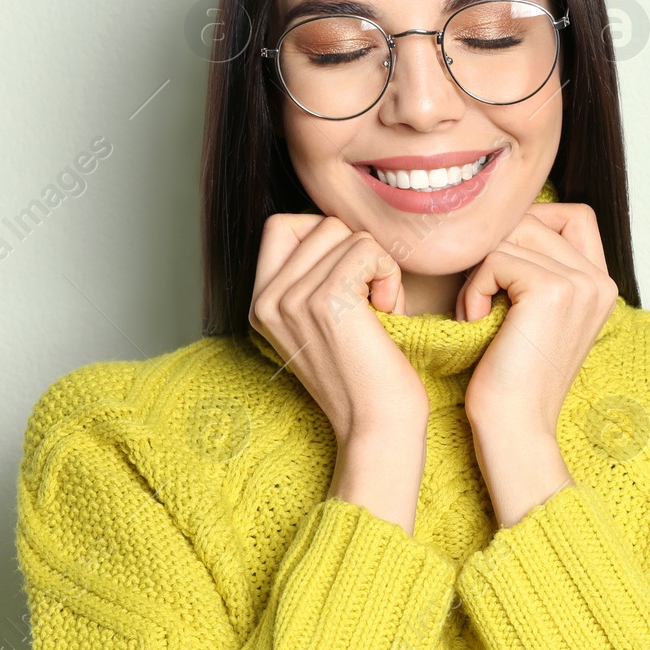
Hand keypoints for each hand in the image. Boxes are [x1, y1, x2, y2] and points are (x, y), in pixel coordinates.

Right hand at [250, 214, 429, 446]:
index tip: (347, 279)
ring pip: (347, 234)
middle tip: (368, 299)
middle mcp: (267, 299)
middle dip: (356, 252)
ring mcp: (292, 299)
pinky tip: (386, 312)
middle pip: (319, 224)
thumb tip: (335, 225)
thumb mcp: (321, 319)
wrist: (377, 426)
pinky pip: (367, 249)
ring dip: (377, 267)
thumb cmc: (365, 373)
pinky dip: (389, 274)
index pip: (280, 225)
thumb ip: (313, 275)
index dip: (324, 238)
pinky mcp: (326, 300)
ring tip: (378, 312)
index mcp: (260, 303)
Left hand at [457, 203, 617, 434]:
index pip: (573, 215)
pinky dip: (473, 287)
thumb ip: (536, 267)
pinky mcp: (553, 290)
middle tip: (480, 296)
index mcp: (601, 286)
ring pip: (512, 234)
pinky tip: (475, 321)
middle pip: (535, 219)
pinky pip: (495, 258)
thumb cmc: (510, 377)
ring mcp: (581, 284)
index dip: (529, 226)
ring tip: (476, 312)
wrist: (514, 428)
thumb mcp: (531, 314)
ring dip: (479, 270)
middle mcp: (600, 281)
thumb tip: (503, 220)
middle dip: (495, 249)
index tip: (500, 269)